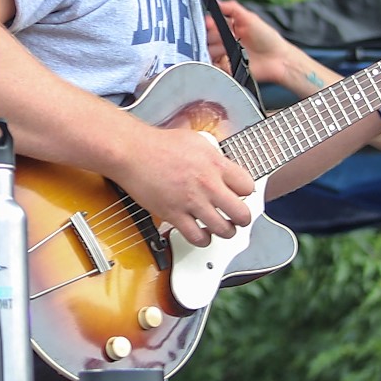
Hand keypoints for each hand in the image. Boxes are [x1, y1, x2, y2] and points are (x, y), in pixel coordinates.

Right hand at [112, 121, 256, 249]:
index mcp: (215, 164)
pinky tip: (202, 234)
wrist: (133, 152)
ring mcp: (191, 202)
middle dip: (242, 218)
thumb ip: (214, 157)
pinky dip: (202, 239)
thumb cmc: (158, 145)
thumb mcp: (196, 141)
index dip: (245, 193)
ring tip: (222, 228)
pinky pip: (197, 238)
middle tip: (238, 217)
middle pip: (241, 213)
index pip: (247, 187)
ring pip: (223, 230)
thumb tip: (223, 167)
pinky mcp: (174, 215)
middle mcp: (207, 184)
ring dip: (225, 232)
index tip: (240, 195)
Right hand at [211, 0, 303, 88]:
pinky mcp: (227, 68)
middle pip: (207, 38)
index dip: (208, 23)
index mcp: (229, 27)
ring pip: (209, 52)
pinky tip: (226, 59)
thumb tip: (217, 1)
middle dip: (214, 36)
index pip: (211, 24)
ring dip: (217, 50)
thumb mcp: (250, 18)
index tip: (210, 23)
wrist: (277, 60)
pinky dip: (216, 63)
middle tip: (226, 37)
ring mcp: (226, 55)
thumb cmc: (268, 39)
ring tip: (229, 49)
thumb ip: (232, 8)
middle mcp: (226, 40)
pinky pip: (214, 67)